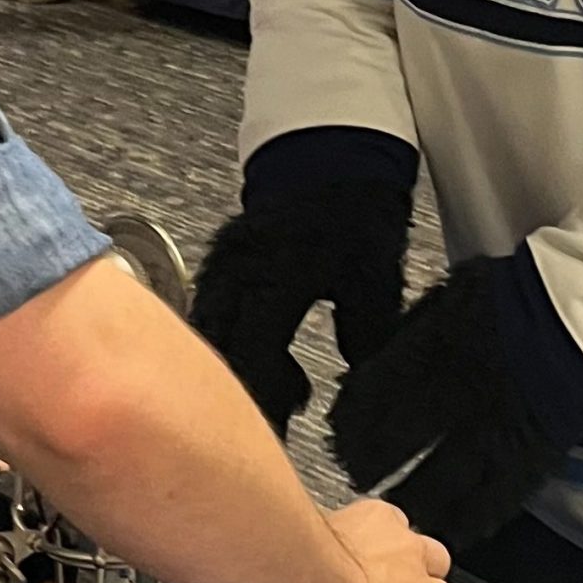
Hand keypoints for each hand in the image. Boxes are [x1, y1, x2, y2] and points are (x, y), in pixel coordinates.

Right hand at [191, 180, 412, 432]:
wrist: (332, 152)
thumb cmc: (355, 210)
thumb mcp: (375, 277)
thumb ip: (365, 332)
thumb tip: (360, 385)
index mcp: (277, 279)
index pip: (254, 358)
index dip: (265, 402)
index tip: (283, 429)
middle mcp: (239, 274)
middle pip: (219, 354)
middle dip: (239, 397)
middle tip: (269, 428)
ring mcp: (222, 266)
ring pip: (207, 336)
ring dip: (228, 371)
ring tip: (267, 396)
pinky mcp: (220, 262)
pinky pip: (207, 313)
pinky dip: (221, 344)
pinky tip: (246, 361)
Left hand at [330, 261, 582, 548]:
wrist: (580, 319)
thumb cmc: (516, 297)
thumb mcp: (451, 295)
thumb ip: (413, 330)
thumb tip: (379, 350)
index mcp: (428, 358)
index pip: (371, 402)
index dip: (349, 425)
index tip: (338, 435)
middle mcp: (449, 404)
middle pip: (393, 447)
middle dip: (368, 466)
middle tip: (356, 477)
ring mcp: (486, 438)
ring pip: (436, 484)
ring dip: (410, 500)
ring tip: (395, 508)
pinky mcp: (522, 463)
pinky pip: (489, 503)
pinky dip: (467, 520)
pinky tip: (450, 529)